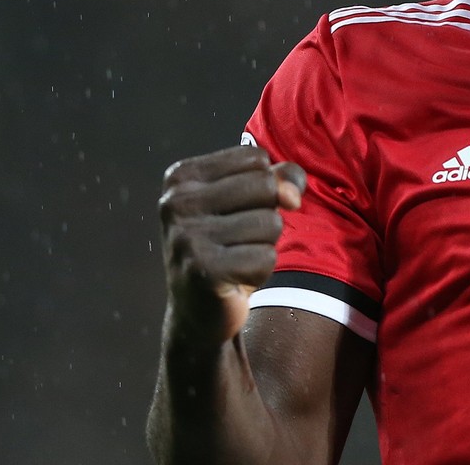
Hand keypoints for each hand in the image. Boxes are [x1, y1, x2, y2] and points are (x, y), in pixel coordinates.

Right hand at [158, 146, 305, 345]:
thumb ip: (279, 179)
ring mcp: (186, 237)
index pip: (255, 158)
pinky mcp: (204, 271)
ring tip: (236, 259)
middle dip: (267, 215)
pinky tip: (235, 279)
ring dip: (264, 246)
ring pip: (270, 223)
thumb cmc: (227, 246)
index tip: (237, 211)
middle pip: (265, 185)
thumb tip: (292, 195)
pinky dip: (261, 271)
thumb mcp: (249, 202)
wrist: (197, 310)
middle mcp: (177, 203)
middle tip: (238, 240)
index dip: (264, 185)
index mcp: (181, 177)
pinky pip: (266, 257)